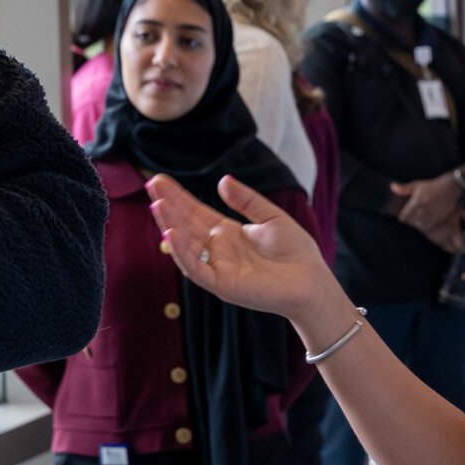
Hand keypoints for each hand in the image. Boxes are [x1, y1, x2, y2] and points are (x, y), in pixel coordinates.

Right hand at [146, 175, 340, 325]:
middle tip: (151, 184)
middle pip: (186, 225)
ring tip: (157, 203)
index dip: (178, 197)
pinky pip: (196, 268)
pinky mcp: (222, 284)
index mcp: (228, 234)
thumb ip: (246, 200)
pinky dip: (182, 252)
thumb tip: (222, 180)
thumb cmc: (297, 253)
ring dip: (170, 224)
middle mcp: (218, 250)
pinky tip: (170, 233)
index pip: (196, 212)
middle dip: (168, 205)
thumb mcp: (270, 217)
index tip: (160, 179)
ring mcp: (217, 268)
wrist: (313, 282)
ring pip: (185, 245)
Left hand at [390, 175, 464, 242]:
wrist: (450, 188)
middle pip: (411, 223)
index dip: (402, 218)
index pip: (404, 216)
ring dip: (417, 226)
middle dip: (409, 223)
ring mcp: (432, 214)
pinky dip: (425, 228)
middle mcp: (424, 208)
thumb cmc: (431, 186)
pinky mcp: (439, 219)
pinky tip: (425, 224)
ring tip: (417, 222)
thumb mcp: (417, 185)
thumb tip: (392, 187)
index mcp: (417, 200)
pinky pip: (428, 228)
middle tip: (410, 220)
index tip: (403, 217)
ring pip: (419, 227)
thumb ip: (404, 188)